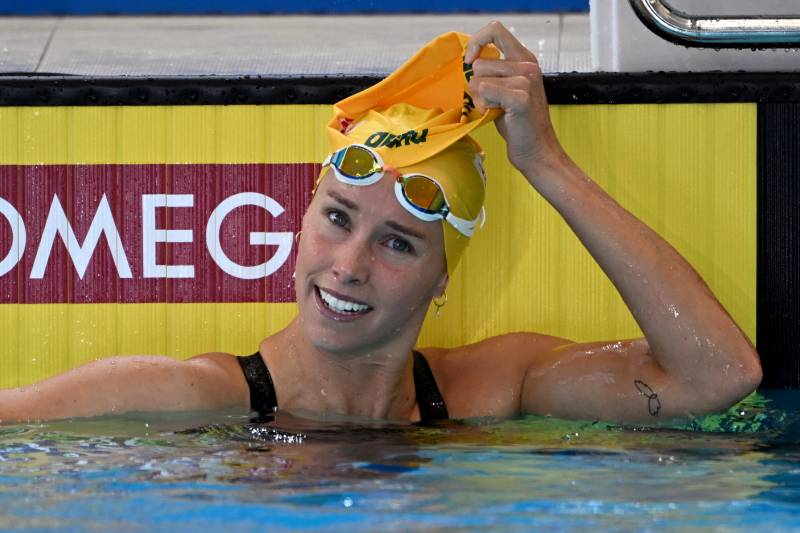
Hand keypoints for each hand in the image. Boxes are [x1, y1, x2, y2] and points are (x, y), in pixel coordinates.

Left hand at [465, 21, 563, 175]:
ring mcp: (526, 80)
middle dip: (478, 86)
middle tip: (494, 103)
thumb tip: (469, 61)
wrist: (536, 149)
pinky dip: (485, 106)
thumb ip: (493, 72)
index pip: (495, 30)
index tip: (470, 61)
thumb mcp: (505, 89)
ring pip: (479, 80)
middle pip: (479, 63)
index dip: (477, 42)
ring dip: (482, 99)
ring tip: (499, 110)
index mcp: (524, 59)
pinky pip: (484, 91)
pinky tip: (500, 115)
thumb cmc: (517, 121)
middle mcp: (527, 66)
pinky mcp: (520, 97)